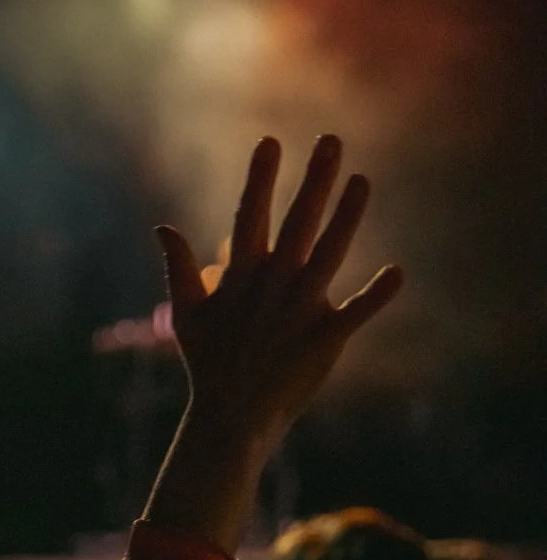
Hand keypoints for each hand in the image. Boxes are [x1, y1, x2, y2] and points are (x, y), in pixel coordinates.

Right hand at [159, 136, 402, 448]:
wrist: (230, 416)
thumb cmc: (207, 363)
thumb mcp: (185, 314)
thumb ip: (180, 269)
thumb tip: (163, 228)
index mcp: (240, 277)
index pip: (251, 217)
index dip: (260, 179)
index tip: (271, 142)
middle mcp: (272, 285)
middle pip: (297, 222)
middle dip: (315, 180)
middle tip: (331, 142)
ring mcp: (299, 310)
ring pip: (329, 253)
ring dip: (348, 216)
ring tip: (362, 181)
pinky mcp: (325, 338)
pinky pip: (356, 312)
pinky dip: (376, 294)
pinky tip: (396, 272)